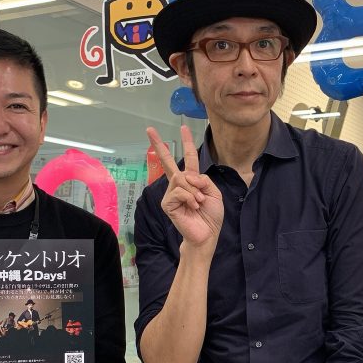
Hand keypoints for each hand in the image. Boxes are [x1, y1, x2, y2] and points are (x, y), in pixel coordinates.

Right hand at [147, 125, 222, 248]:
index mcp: (192, 180)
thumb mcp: (214, 193)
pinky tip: (193, 207)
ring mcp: (171, 193)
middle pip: (168, 161)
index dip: (187, 142)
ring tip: (199, 203)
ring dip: (194, 190)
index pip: (188, 158)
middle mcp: (179, 184)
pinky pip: (179, 191)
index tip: (183, 128)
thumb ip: (203, 179)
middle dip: (158, 144)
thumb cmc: (210, 216)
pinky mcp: (167, 203)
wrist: (207, 234)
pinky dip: (190, 197)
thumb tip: (189, 176)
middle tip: (149, 129)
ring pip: (181, 178)